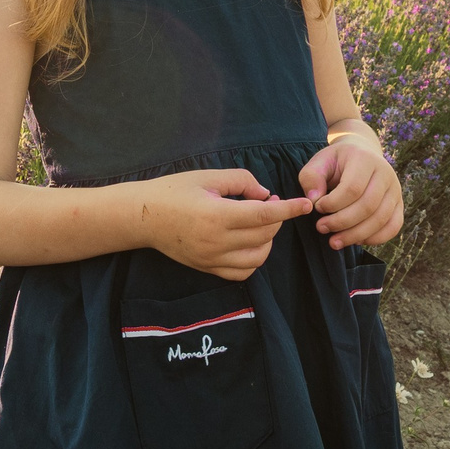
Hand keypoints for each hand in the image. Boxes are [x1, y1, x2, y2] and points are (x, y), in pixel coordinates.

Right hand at [139, 169, 311, 280]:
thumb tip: (266, 195)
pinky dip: (254, 259)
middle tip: (266, 202)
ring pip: (258, 257)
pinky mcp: (208, 268)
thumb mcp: (208, 176)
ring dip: (267, 240)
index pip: (265, 216)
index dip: (289, 210)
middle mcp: (217, 242)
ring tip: (258, 222)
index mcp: (217, 215)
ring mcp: (212, 259)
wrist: (143, 217)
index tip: (306, 205)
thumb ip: (242, 181)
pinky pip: (243, 272)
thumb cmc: (174, 191)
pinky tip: (250, 242)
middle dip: (275, 218)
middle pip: (265, 235)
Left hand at [296, 129, 402, 250]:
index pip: (353, 188)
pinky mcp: (399, 204)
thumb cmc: (337, 162)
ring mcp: (395, 190)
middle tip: (321, 228)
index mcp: (365, 159)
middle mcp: (385, 173)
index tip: (317, 208)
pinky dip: (375, 239)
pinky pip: (393, 226)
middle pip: (368, 206)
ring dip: (355, 235)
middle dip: (341, 222)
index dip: (333, 204)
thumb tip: (313, 201)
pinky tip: (355, 241)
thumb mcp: (319, 162)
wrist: (361, 155)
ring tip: (334, 241)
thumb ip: (311, 178)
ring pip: (380, 219)